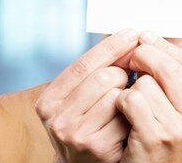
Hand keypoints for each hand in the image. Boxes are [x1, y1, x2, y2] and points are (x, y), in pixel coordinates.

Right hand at [36, 29, 138, 162]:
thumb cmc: (85, 124)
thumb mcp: (77, 98)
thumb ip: (92, 71)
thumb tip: (124, 38)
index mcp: (49, 101)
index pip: (83, 64)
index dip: (111, 46)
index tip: (131, 33)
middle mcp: (58, 119)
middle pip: (103, 77)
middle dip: (122, 73)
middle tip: (128, 76)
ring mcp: (77, 135)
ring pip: (116, 95)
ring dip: (128, 93)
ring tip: (124, 100)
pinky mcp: (99, 148)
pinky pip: (126, 116)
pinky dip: (132, 112)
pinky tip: (128, 117)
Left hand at [116, 32, 181, 162]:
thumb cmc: (153, 133)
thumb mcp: (171, 105)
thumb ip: (166, 74)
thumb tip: (145, 36)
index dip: (162, 46)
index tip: (144, 38)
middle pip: (169, 67)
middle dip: (143, 56)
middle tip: (129, 60)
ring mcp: (178, 129)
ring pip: (145, 83)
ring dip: (129, 86)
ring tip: (129, 100)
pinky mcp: (155, 138)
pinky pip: (131, 100)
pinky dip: (120, 100)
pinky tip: (122, 111)